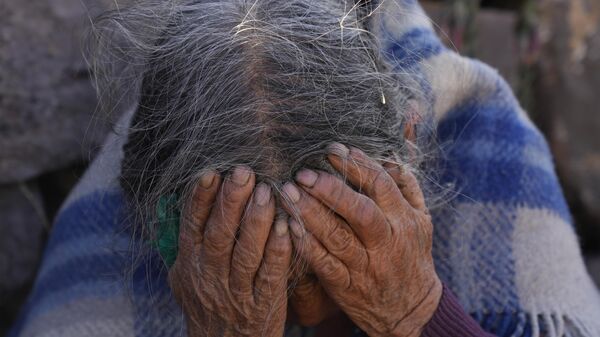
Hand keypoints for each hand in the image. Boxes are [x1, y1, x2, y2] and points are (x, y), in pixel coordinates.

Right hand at [169, 167, 291, 336]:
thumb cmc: (207, 306)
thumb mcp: (185, 279)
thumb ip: (187, 246)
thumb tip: (189, 207)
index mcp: (190, 264)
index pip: (192, 226)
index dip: (200, 198)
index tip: (212, 171)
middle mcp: (209, 276)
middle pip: (219, 234)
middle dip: (231, 201)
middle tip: (245, 172)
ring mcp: (235, 291)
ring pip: (246, 252)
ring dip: (257, 221)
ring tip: (268, 192)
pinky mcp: (262, 304)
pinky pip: (270, 274)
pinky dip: (278, 251)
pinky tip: (287, 227)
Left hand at [281, 144, 441, 336]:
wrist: (411, 310)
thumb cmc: (412, 256)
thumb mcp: (422, 221)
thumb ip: (408, 188)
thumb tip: (390, 157)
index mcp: (403, 220)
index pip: (380, 186)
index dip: (356, 165)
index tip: (332, 150)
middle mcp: (386, 242)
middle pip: (359, 211)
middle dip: (330, 189)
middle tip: (304, 173)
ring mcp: (366, 266)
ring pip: (337, 236)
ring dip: (310, 213)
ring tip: (288, 193)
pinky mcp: (346, 286)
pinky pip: (324, 264)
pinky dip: (306, 245)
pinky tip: (290, 227)